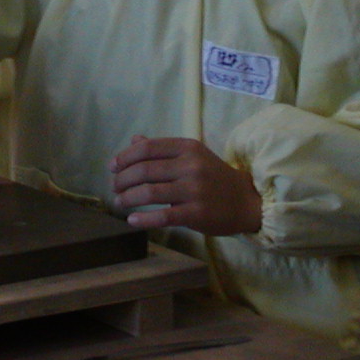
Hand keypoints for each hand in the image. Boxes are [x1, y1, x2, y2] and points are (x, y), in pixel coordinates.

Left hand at [109, 135, 262, 234]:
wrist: (246, 201)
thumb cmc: (214, 177)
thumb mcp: (192, 157)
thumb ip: (163, 150)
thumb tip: (134, 140)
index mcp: (188, 147)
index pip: (147, 148)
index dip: (125, 157)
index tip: (112, 167)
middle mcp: (191, 165)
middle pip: (144, 170)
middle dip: (122, 179)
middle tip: (114, 187)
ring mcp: (194, 190)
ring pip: (149, 193)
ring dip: (127, 198)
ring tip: (119, 202)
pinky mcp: (196, 213)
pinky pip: (163, 216)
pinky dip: (143, 219)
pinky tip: (131, 219)